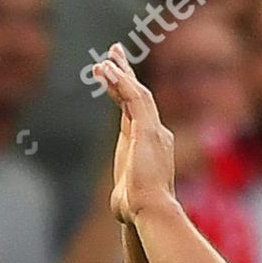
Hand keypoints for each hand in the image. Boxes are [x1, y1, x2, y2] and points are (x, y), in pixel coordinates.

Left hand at [95, 43, 176, 223]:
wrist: (151, 211)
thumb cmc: (137, 209)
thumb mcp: (129, 193)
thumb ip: (128, 189)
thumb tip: (122, 203)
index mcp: (150, 143)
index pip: (134, 110)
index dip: (123, 90)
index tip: (113, 74)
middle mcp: (156, 132)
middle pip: (137, 95)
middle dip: (125, 72)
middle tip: (113, 52)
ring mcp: (153, 128)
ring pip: (136, 92)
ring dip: (120, 72)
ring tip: (106, 57)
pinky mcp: (148, 128)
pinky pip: (133, 97)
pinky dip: (120, 81)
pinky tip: (105, 70)